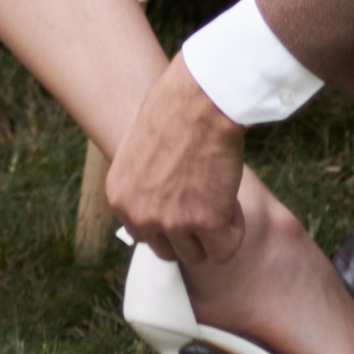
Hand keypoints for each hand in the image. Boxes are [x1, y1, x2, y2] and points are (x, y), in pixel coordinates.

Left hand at [105, 52, 248, 268]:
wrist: (201, 97)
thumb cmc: (174, 109)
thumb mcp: (139, 149)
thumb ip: (143, 184)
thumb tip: (161, 206)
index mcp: (119, 197)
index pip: (143, 235)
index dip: (168, 220)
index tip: (183, 199)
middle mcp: (140, 215)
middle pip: (169, 251)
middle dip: (188, 233)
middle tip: (204, 201)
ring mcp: (172, 222)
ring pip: (197, 255)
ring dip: (211, 233)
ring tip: (219, 198)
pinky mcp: (207, 222)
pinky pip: (225, 249)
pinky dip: (234, 230)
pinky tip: (232, 201)